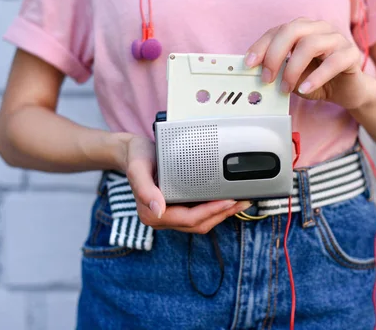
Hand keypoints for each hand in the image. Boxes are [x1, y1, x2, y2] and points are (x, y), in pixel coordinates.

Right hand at [119, 135, 250, 232]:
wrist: (132, 151)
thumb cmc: (136, 157)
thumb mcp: (137, 168)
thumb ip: (144, 189)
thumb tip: (158, 210)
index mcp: (152, 213)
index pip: (188, 219)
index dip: (211, 212)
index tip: (228, 202)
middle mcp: (161, 217)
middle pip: (198, 224)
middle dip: (222, 215)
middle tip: (242, 202)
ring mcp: (170, 213)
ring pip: (201, 221)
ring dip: (221, 214)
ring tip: (241, 202)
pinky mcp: (177, 206)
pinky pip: (199, 213)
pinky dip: (215, 209)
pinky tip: (227, 200)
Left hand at [244, 17, 375, 108]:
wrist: (348, 90)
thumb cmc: (318, 80)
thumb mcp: (292, 77)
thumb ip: (278, 72)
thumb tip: (259, 75)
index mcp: (302, 29)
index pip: (277, 30)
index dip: (261, 46)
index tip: (248, 64)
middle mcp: (319, 28)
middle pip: (293, 30)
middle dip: (274, 54)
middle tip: (266, 78)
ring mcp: (337, 39)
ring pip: (310, 44)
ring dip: (293, 68)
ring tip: (285, 88)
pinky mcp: (351, 54)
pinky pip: (333, 62)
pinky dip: (316, 77)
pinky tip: (305, 90)